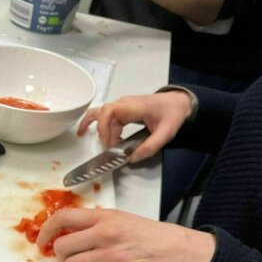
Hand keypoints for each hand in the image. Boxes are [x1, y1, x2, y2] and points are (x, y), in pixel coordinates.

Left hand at [38, 207, 215, 261]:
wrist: (188, 255)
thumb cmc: (158, 241)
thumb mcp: (127, 221)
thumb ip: (98, 226)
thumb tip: (67, 236)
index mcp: (106, 218)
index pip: (63, 217)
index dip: (46, 230)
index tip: (41, 242)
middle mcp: (106, 236)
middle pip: (63, 250)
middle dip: (65, 260)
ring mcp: (112, 259)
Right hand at [78, 91, 192, 161]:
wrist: (178, 103)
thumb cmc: (172, 115)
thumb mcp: (166, 133)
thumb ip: (150, 147)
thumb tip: (132, 158)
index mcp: (132, 106)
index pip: (109, 112)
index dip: (103, 127)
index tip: (109, 144)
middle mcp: (123, 104)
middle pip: (103, 114)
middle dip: (101, 132)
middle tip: (108, 149)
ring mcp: (122, 106)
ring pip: (101, 115)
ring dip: (94, 126)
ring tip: (83, 136)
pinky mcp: (122, 111)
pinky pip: (105, 117)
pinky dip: (97, 124)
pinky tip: (89, 132)